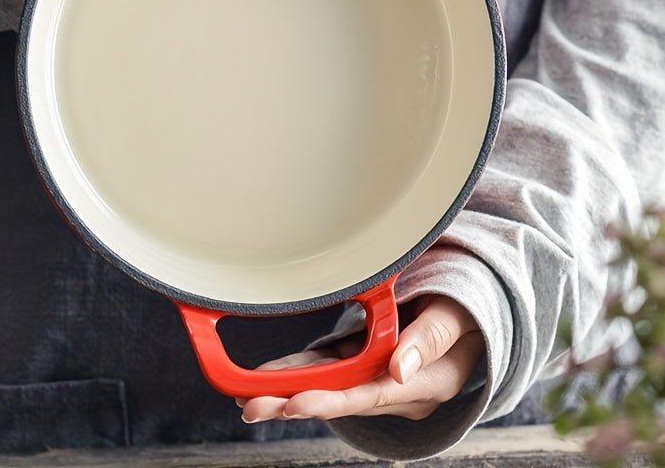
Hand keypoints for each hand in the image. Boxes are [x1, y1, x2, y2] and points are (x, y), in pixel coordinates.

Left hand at [237, 296, 483, 421]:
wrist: (467, 311)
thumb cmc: (463, 309)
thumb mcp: (456, 317)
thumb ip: (430, 339)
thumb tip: (400, 369)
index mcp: (427, 383)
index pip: (372, 394)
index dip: (332, 399)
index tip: (296, 402)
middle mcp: (398, 391)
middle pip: (343, 398)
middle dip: (294, 402)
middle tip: (253, 405)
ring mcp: (380, 381)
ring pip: (330, 388)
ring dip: (288, 392)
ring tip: (247, 397)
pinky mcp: (366, 366)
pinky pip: (330, 372)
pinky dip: (300, 374)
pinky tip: (269, 379)